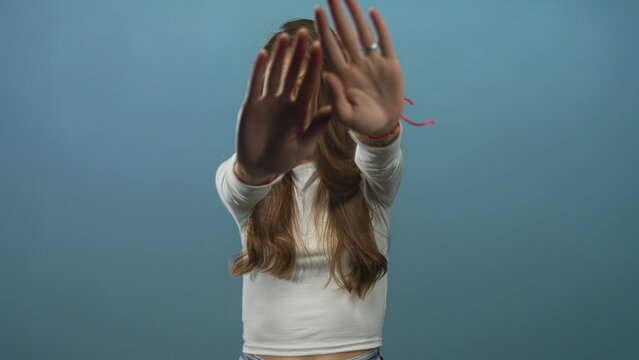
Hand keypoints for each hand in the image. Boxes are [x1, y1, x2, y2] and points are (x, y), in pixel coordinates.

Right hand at [235, 29, 331, 180]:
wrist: (260, 167)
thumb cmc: (284, 159)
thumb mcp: (303, 146)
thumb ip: (316, 127)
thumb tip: (331, 109)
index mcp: (300, 110)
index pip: (309, 83)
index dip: (314, 65)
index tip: (321, 47)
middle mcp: (285, 102)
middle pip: (293, 73)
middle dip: (298, 54)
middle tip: (304, 32)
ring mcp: (268, 102)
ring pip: (275, 74)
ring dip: (279, 56)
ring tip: (285, 37)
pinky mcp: (252, 105)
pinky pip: (256, 84)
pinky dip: (259, 70)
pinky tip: (263, 54)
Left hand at [314, 0, 403, 136]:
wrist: (383, 125)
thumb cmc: (360, 122)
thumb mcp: (345, 115)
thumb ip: (335, 97)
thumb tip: (327, 75)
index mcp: (342, 74)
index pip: (330, 46)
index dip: (324, 28)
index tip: (317, 10)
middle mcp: (356, 64)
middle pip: (345, 33)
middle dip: (337, 14)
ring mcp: (372, 62)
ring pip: (363, 33)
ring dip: (356, 15)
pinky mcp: (390, 64)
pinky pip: (384, 42)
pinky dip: (379, 27)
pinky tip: (372, 12)